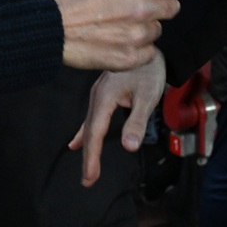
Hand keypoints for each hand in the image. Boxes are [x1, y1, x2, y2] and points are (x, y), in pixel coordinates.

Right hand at [45, 0, 181, 73]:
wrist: (44, 26)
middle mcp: (144, 10)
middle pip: (173, 7)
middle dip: (157, 3)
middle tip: (131, 3)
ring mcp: (138, 37)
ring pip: (157, 30)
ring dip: (144, 26)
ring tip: (117, 22)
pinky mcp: (129, 58)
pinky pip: (148, 52)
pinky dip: (136, 47)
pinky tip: (115, 38)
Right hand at [70, 53, 167, 186]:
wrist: (149, 45)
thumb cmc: (150, 68)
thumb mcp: (148, 95)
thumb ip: (138, 121)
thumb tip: (129, 147)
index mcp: (105, 98)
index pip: (95, 133)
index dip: (92, 157)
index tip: (89, 177)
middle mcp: (97, 97)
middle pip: (89, 132)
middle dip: (88, 157)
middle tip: (87, 181)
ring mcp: (98, 95)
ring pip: (89, 125)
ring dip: (88, 147)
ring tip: (86, 168)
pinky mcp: (103, 94)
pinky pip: (91, 118)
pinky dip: (85, 132)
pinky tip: (77, 143)